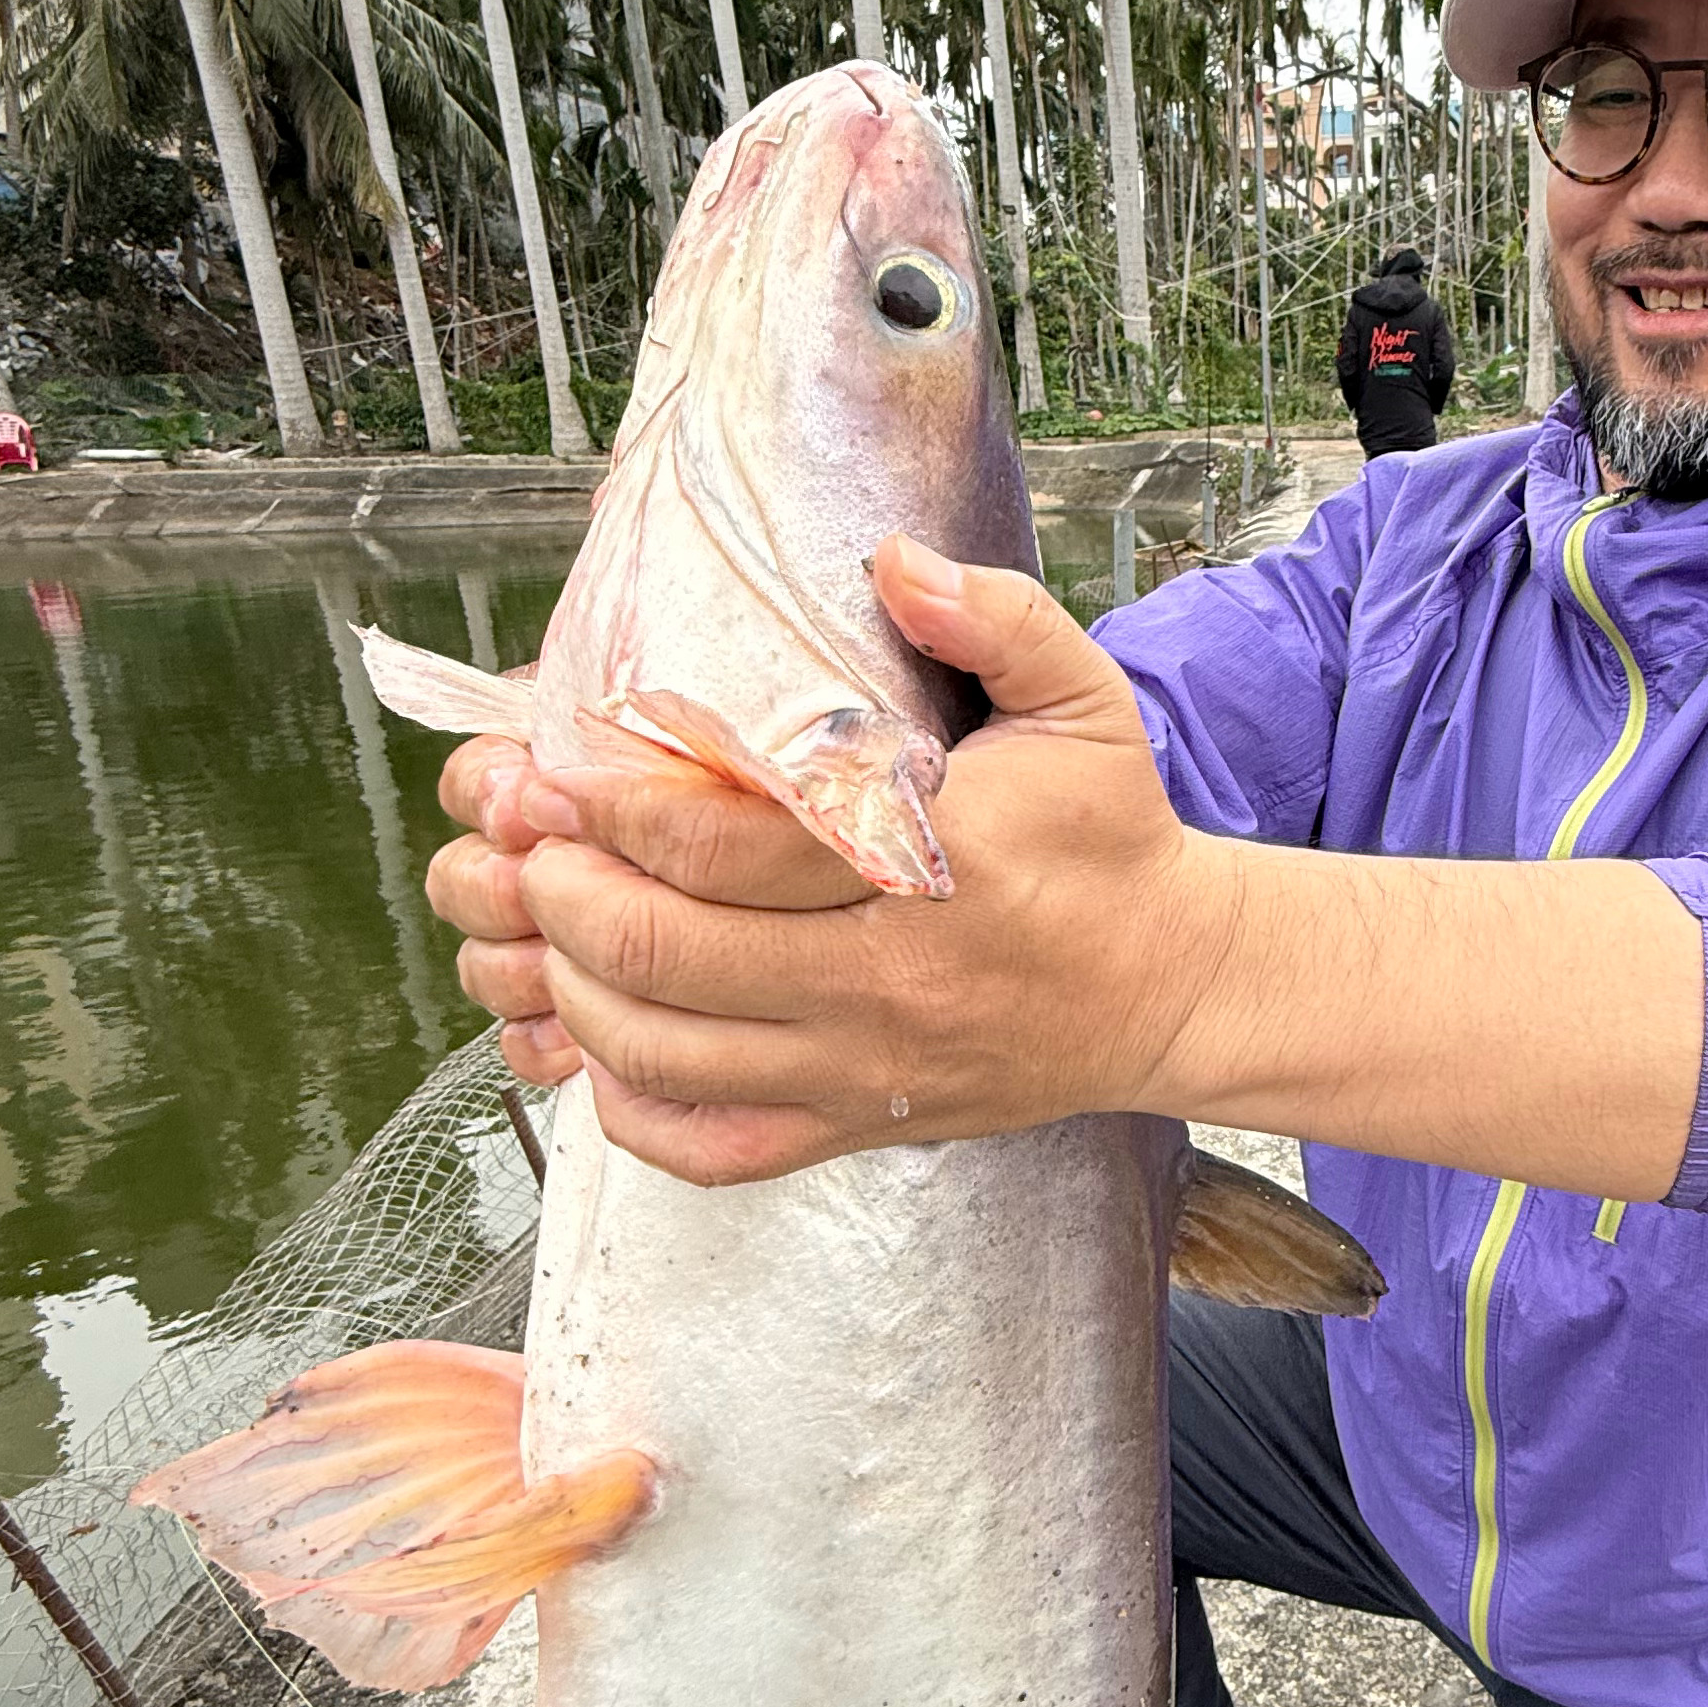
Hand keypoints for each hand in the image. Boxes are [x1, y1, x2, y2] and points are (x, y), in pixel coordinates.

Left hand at [433, 538, 1241, 1184]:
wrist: (1169, 987)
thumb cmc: (1109, 841)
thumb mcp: (1083, 704)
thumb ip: (995, 617)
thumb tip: (891, 559)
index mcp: (931, 867)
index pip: (727, 847)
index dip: (619, 805)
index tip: (572, 767)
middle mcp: (887, 981)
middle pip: (662, 954)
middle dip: (565, 893)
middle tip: (538, 843)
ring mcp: (864, 1069)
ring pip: (661, 1052)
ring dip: (576, 986)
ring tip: (557, 923)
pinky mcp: (857, 1127)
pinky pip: (709, 1147)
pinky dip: (632, 1104)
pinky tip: (614, 1040)